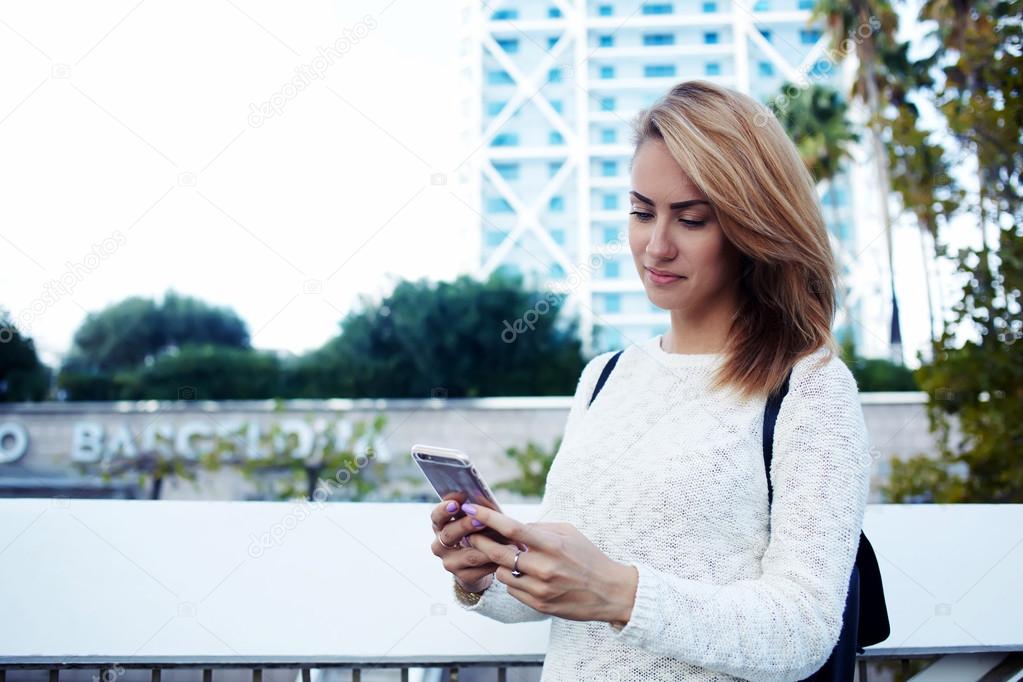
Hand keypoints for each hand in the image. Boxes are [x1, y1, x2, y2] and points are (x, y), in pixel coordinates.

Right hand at [429, 494, 500, 592]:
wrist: (479, 564)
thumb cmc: (479, 532)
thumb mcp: (474, 520)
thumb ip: (476, 511)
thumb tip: (484, 498)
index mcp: (440, 526)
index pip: (436, 516)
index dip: (444, 510)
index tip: (456, 504)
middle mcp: (440, 545)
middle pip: (449, 534)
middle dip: (465, 526)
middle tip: (480, 521)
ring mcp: (450, 563)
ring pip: (468, 555)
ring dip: (488, 547)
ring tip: (505, 540)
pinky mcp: (463, 577)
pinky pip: (481, 569)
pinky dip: (495, 561)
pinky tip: (508, 556)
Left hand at [460, 502, 638, 625]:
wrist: (610, 592)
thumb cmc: (588, 558)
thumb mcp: (568, 533)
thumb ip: (540, 528)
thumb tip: (512, 526)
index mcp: (552, 545)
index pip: (513, 529)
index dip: (488, 518)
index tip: (471, 509)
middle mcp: (545, 568)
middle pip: (499, 553)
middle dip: (480, 542)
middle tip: (471, 534)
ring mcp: (541, 589)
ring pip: (502, 573)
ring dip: (500, 564)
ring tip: (508, 557)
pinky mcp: (539, 605)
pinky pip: (512, 590)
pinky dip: (513, 579)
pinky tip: (523, 574)